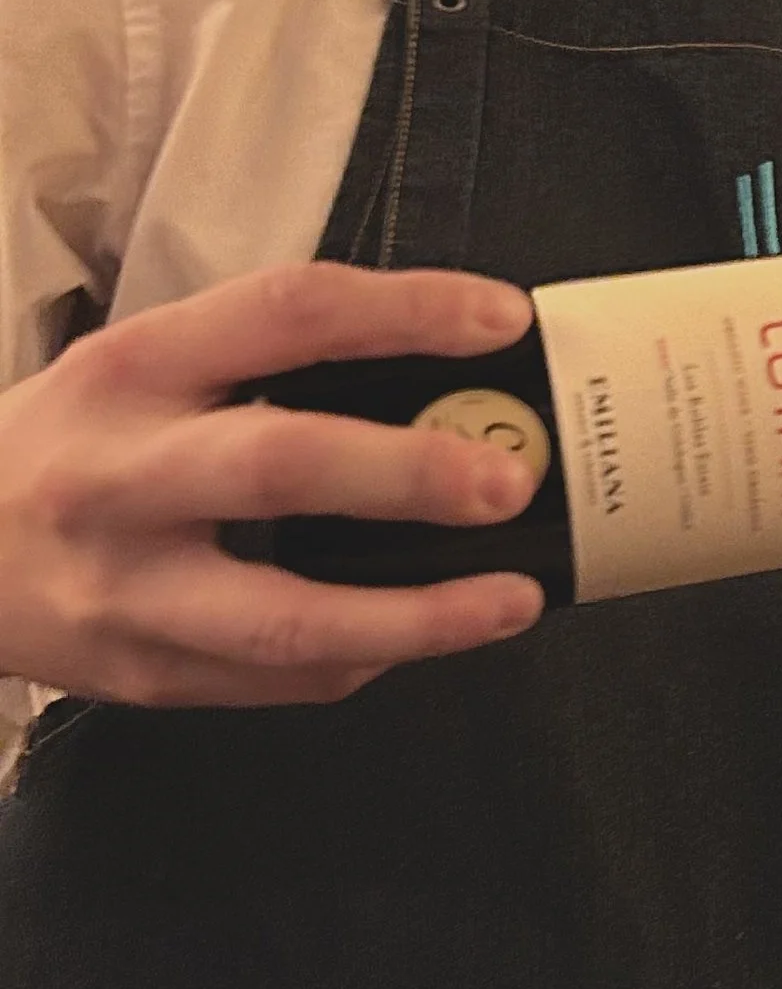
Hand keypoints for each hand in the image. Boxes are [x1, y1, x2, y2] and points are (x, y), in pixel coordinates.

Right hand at [0, 263, 546, 710]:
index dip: (402, 310)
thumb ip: (260, 363)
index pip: (282, 314)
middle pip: (280, 465)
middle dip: (406, 475)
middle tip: (508, 482)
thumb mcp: (136, 370)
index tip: (499, 320)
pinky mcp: (142, 675)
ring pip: (286, 616)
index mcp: (132, 369)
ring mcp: (127, 589)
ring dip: (417, 616)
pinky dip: (364, 657)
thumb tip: (440, 372)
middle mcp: (121, 475)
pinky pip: (278, 678)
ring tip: (510, 600)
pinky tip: (420, 637)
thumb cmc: (64, 448)